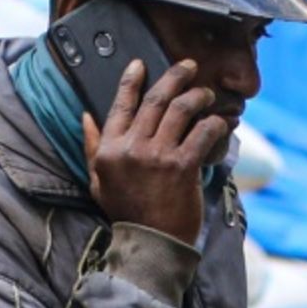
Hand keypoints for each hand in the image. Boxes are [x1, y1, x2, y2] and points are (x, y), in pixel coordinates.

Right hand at [81, 56, 229, 245]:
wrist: (151, 243)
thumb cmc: (126, 213)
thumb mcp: (99, 181)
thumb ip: (92, 147)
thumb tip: (86, 116)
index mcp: (110, 149)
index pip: (121, 105)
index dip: (132, 80)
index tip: (141, 63)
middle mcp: (132, 147)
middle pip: (156, 99)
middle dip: (175, 76)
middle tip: (189, 66)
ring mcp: (158, 155)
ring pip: (181, 109)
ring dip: (198, 96)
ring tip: (207, 94)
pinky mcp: (183, 166)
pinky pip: (202, 132)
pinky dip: (214, 123)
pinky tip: (220, 122)